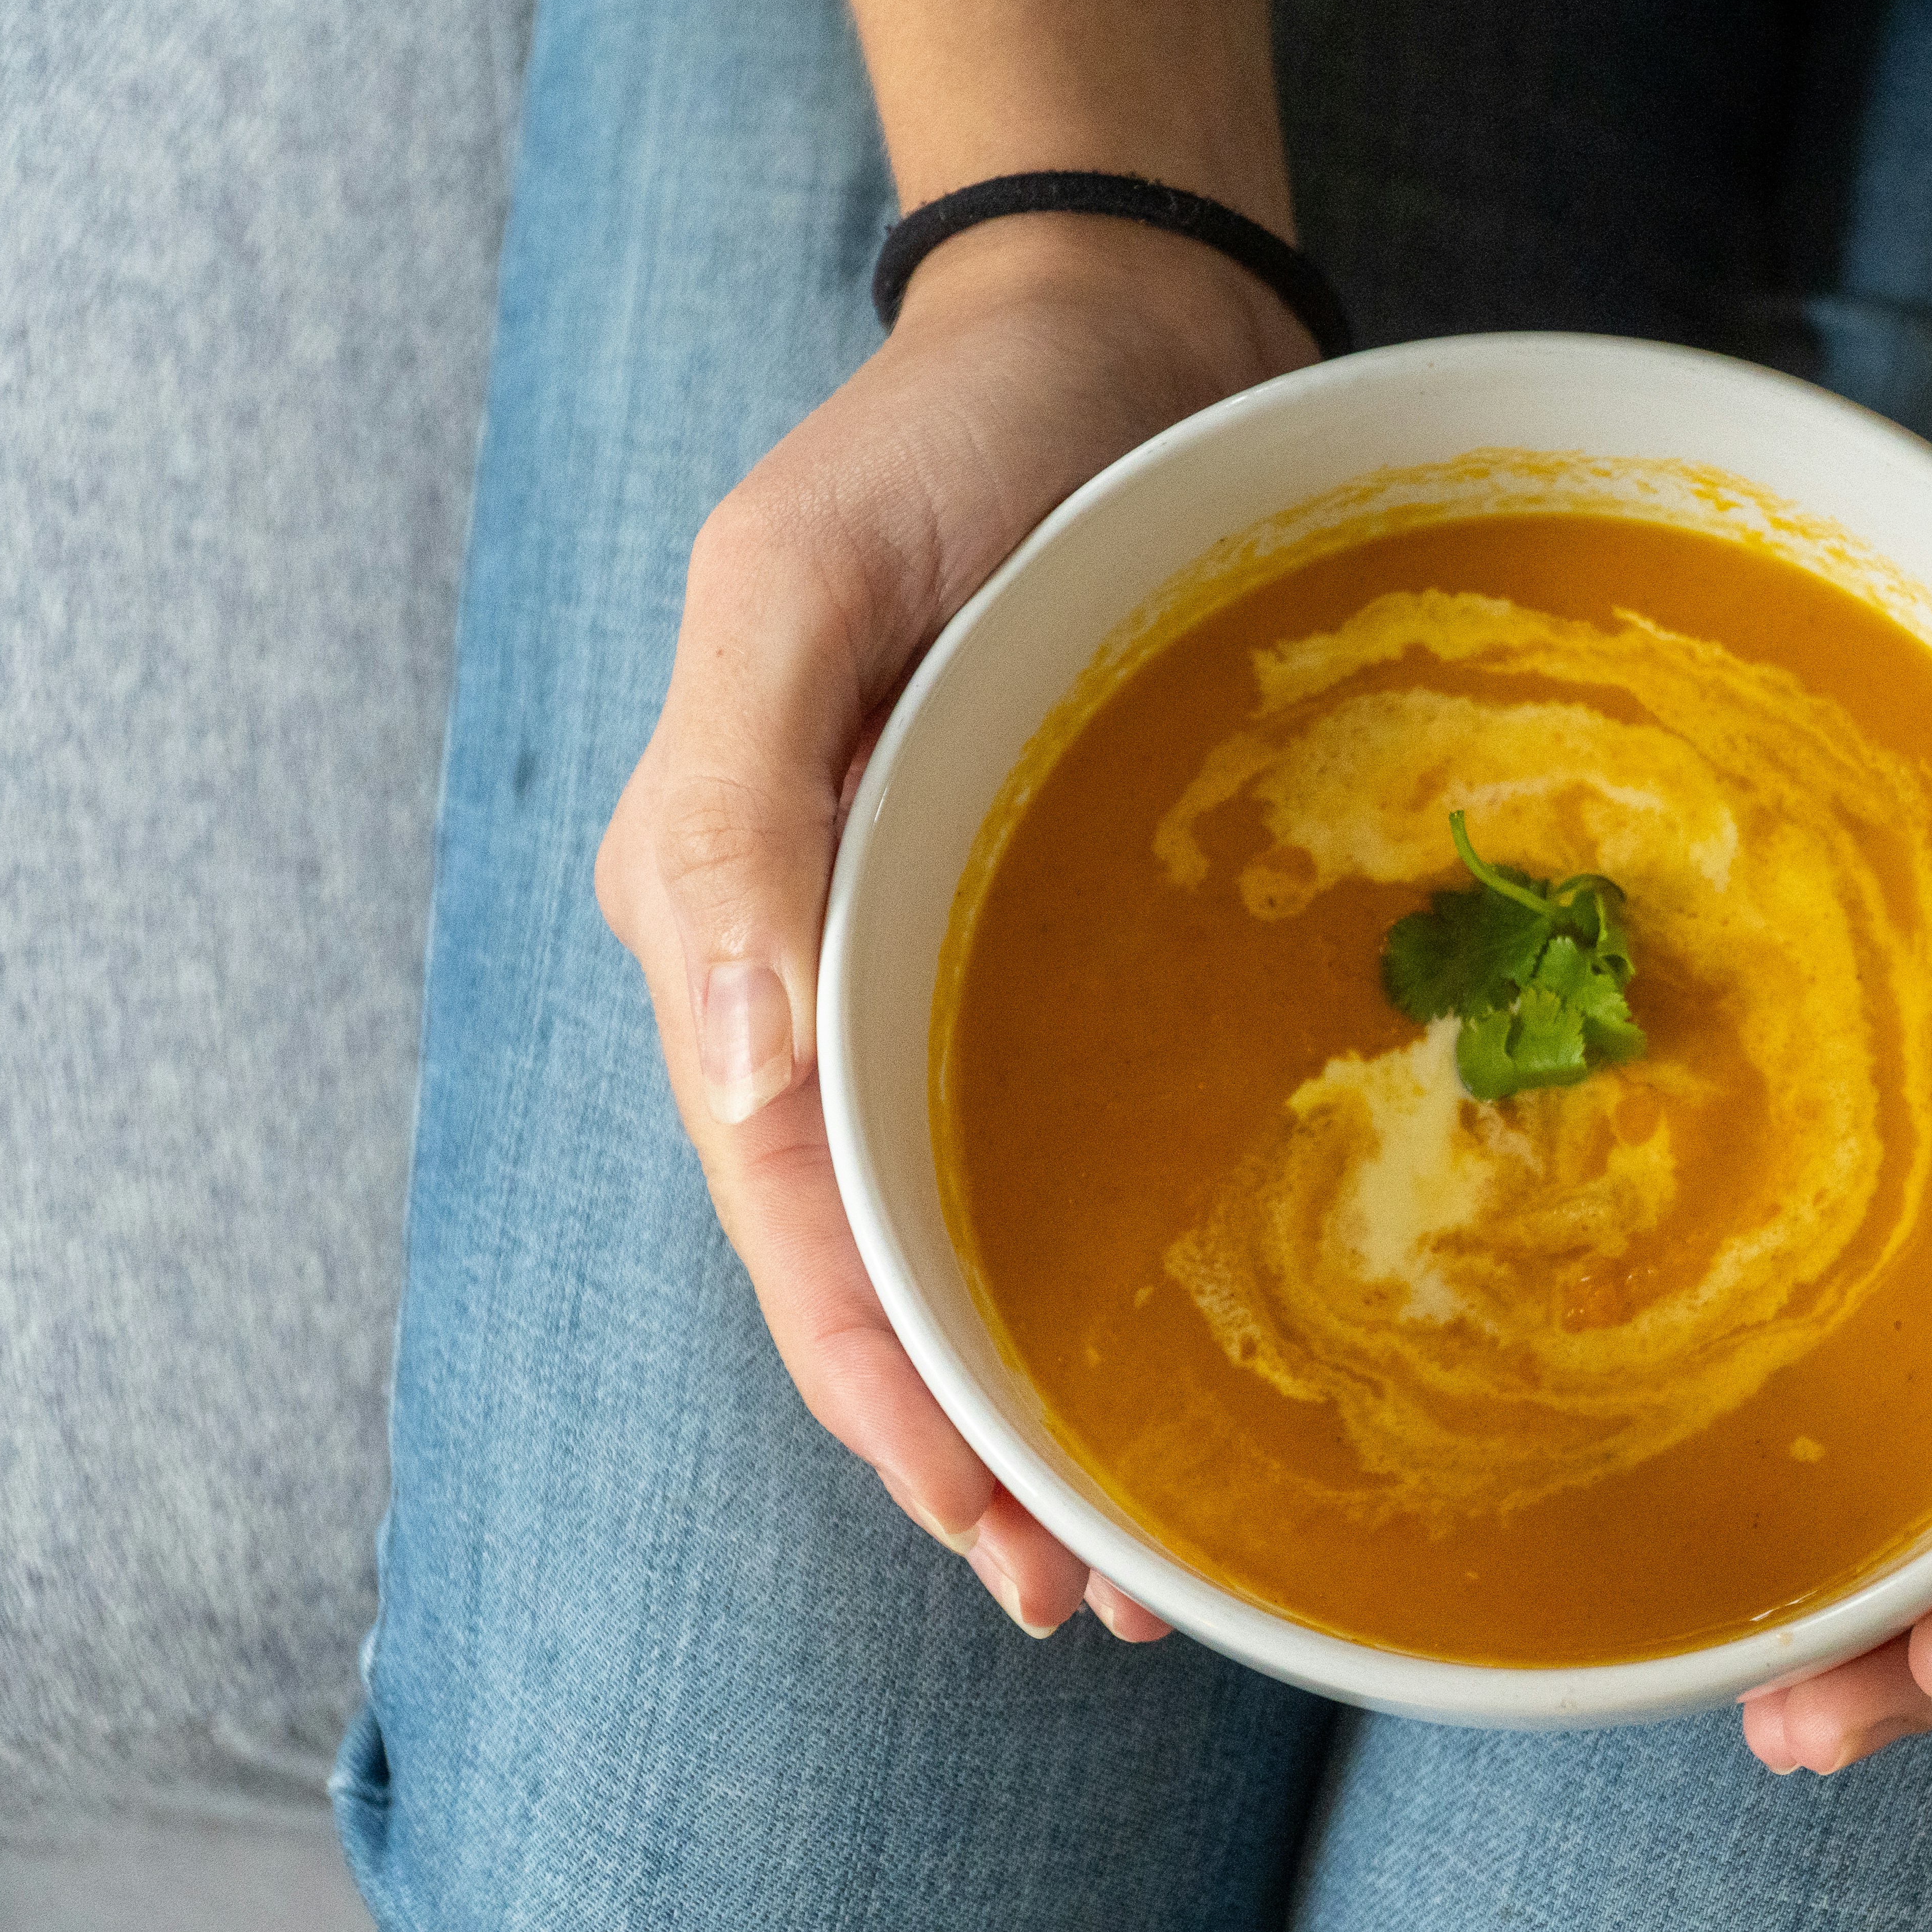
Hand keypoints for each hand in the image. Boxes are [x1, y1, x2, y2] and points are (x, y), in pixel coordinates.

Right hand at [595, 215, 1316, 1640]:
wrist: (1113, 335)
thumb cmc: (952, 442)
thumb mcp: (796, 578)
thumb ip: (737, 814)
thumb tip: (731, 1080)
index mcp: (738, 914)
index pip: (794, 1206)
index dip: (879, 1385)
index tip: (991, 1532)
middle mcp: (829, 967)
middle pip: (879, 1256)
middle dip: (967, 1441)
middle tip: (1102, 1596)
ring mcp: (948, 958)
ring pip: (973, 1220)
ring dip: (1041, 1385)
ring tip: (1153, 1544)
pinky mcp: (1058, 927)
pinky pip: (1067, 1123)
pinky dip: (1110, 1251)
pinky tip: (1199, 1345)